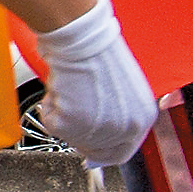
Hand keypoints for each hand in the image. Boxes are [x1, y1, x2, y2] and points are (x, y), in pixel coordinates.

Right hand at [31, 0, 158, 169]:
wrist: (82, 38)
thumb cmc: (100, 52)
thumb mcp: (125, 89)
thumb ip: (120, 115)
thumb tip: (101, 135)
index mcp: (142, 119)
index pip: (122, 152)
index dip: (102, 153)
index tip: (90, 154)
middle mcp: (125, 129)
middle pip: (93, 148)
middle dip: (78, 132)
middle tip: (70, 110)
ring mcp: (99, 130)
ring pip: (70, 136)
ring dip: (64, 114)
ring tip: (71, 87)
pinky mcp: (72, 125)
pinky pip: (52, 124)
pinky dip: (49, 106)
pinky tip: (61, 86)